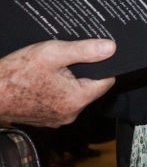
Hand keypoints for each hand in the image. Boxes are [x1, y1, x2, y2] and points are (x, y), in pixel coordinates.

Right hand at [0, 39, 115, 126]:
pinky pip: (59, 100)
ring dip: (68, 80)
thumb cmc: (15, 74)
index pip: (106, 80)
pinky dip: (55, 89)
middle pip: (90, 87)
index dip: (103, 64)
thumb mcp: (52, 54)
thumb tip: (111, 48)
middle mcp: (70, 114)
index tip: (95, 53)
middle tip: (67, 58)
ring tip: (52, 68)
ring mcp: (56, 119)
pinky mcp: (44, 118)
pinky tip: (43, 79)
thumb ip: (84, 50)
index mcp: (76, 100)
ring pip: (74, 93)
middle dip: (83, 71)